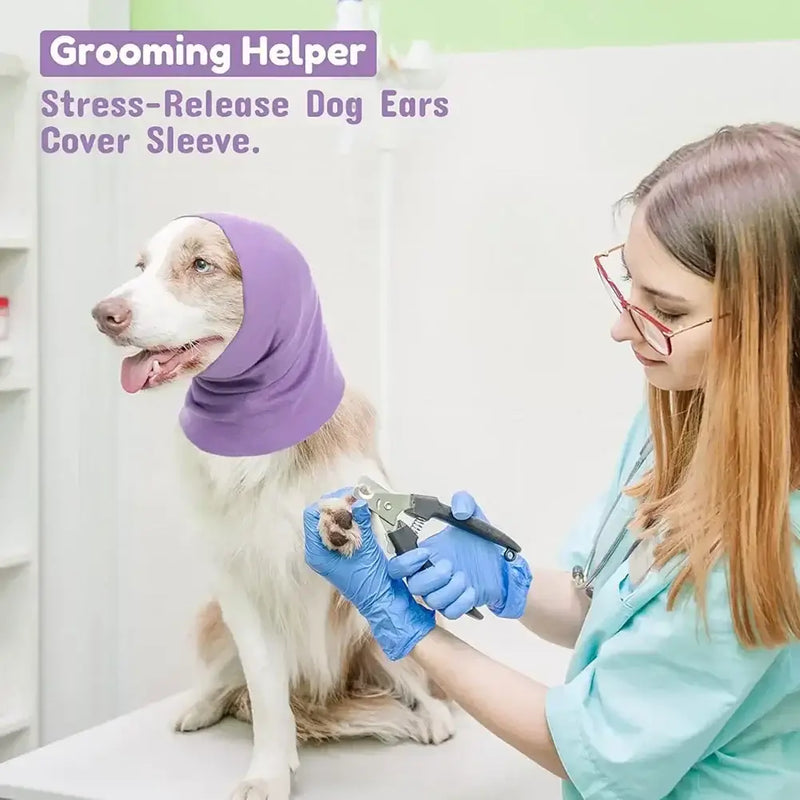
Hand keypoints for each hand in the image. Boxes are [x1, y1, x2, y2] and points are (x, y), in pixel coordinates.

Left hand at [303, 489, 435, 660]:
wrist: (384, 601)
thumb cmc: (372, 585)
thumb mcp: (366, 549)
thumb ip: (361, 522)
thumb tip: (359, 501)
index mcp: (317, 553)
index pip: (313, 515)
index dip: (330, 502)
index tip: (349, 497)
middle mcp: (320, 551)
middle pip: (322, 515)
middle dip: (341, 503)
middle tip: (359, 498)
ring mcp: (331, 551)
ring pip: (334, 519)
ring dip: (349, 510)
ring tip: (363, 505)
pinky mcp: (343, 550)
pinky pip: (344, 527)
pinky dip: (354, 519)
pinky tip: (365, 516)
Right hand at [387, 491, 531, 618]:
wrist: (502, 564)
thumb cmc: (481, 543)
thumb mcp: (475, 515)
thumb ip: (464, 502)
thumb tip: (458, 510)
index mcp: (424, 554)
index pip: (398, 565)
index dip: (405, 562)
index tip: (425, 552)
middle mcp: (429, 575)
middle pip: (413, 586)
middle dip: (431, 577)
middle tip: (449, 566)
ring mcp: (442, 592)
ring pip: (432, 601)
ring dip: (449, 590)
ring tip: (464, 578)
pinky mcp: (456, 605)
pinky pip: (450, 613)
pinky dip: (460, 603)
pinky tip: (471, 590)